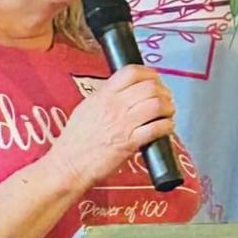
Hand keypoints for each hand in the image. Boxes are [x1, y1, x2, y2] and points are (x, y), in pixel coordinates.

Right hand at [46, 64, 175, 190]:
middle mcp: (114, 106)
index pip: (131, 72)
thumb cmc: (75, 140)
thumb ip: (105, 97)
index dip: (149, 73)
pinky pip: (156, 128)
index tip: (155, 80)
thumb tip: (124, 91)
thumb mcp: (87, 108)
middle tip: (166, 99)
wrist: (68, 164)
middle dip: (164, 92)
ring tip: (168, 113)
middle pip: (149, 87)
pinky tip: (166, 128)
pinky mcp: (130, 143)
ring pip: (156, 105)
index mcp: (103, 95)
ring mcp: (123, 124)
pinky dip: (167, 126)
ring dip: (168, 108)